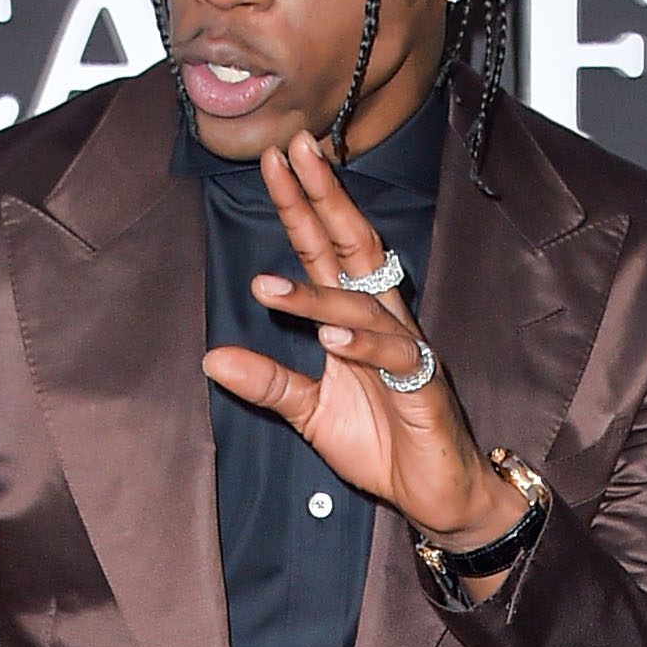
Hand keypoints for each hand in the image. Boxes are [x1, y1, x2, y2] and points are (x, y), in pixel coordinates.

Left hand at [200, 133, 528, 551]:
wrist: (436, 493)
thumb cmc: (381, 442)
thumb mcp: (310, 412)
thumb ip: (268, 382)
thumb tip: (211, 357)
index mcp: (356, 318)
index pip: (325, 249)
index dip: (302, 205)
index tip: (274, 159)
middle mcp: (383, 320)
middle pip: (354, 247)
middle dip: (323, 198)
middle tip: (295, 152)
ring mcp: (407, 350)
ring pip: (363, 306)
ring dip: (314, 297)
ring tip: (266, 288)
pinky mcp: (425, 386)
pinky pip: (396, 357)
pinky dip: (363, 347)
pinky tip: (330, 340)